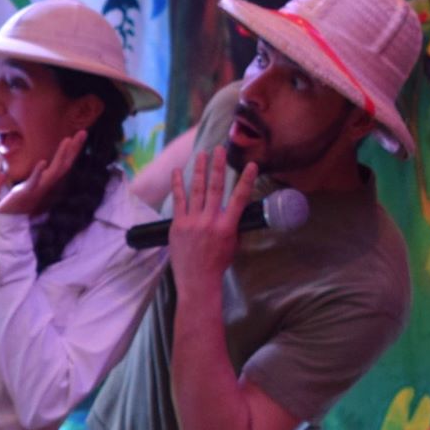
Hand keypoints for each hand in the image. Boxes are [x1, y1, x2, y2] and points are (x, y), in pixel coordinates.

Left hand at [0, 129, 86, 217]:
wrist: (9, 218)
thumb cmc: (21, 202)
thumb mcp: (33, 184)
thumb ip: (40, 176)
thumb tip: (45, 163)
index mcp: (49, 180)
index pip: (65, 162)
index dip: (74, 149)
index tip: (82, 133)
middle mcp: (47, 183)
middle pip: (65, 164)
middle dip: (74, 148)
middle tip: (83, 132)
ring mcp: (38, 187)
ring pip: (54, 171)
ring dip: (61, 155)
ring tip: (67, 140)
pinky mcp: (26, 192)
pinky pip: (34, 181)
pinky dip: (39, 172)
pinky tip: (43, 162)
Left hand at [167, 145, 259, 295]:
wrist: (197, 280)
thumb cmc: (217, 264)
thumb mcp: (232, 244)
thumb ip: (232, 226)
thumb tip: (232, 212)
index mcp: (227, 226)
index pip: (239, 198)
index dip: (247, 180)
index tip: (252, 165)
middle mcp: (210, 220)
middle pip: (215, 188)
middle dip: (218, 166)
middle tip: (219, 149)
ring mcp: (192, 221)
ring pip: (197, 190)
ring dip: (199, 170)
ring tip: (202, 154)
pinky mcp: (178, 225)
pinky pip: (178, 200)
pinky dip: (178, 185)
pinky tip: (177, 171)